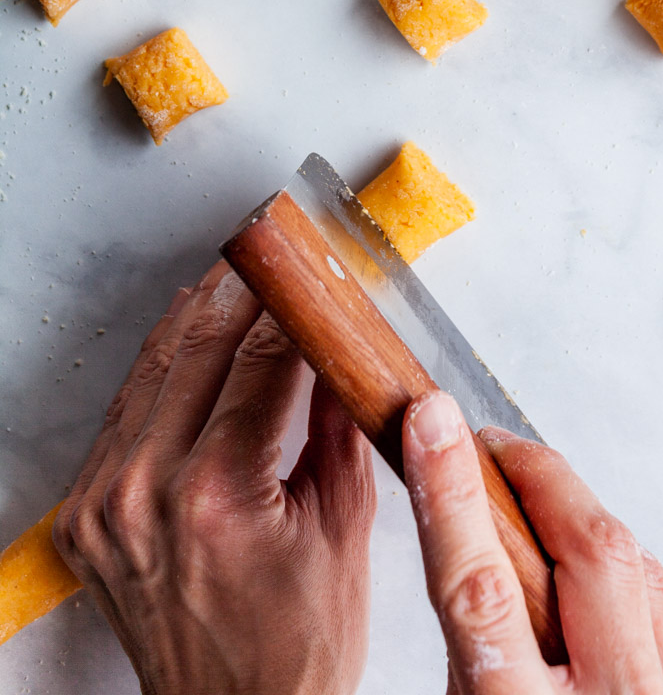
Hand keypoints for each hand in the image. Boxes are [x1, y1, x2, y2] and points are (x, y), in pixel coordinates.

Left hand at [53, 263, 375, 694]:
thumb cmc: (298, 648)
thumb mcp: (345, 528)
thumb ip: (340, 426)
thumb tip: (345, 348)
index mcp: (219, 495)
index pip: (262, 359)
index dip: (292, 302)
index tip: (312, 267)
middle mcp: (147, 494)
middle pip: (200, 347)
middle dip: (243, 288)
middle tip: (272, 247)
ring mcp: (104, 507)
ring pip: (152, 370)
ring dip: (195, 314)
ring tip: (232, 273)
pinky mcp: (84, 518)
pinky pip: (122, 416)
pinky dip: (157, 369)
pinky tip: (186, 335)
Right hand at [402, 390, 662, 693]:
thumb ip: (468, 654)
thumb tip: (458, 540)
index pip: (481, 591)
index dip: (453, 494)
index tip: (430, 421)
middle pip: (592, 553)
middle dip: (539, 477)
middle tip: (488, 447)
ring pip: (643, 573)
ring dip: (587, 524)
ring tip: (538, 501)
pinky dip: (633, 582)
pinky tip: (597, 572)